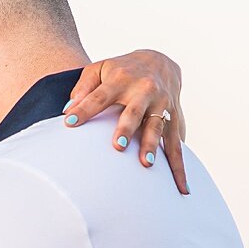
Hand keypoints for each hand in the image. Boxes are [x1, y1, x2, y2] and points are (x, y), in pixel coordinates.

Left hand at [63, 50, 188, 194]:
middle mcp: (144, 91)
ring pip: (157, 128)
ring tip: (146, 164)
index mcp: (121, 79)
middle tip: (118, 146)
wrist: (160, 61)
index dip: (84, 109)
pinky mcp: (174, 118)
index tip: (68, 122)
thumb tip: (67, 110)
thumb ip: (83, 88)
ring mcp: (161, 105)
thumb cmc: (121, 70)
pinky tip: (181, 186)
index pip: (98, 96)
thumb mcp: (99, 69)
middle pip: (133, 112)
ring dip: (152, 145)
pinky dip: (179, 165)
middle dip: (127, 129)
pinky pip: (177, 144)